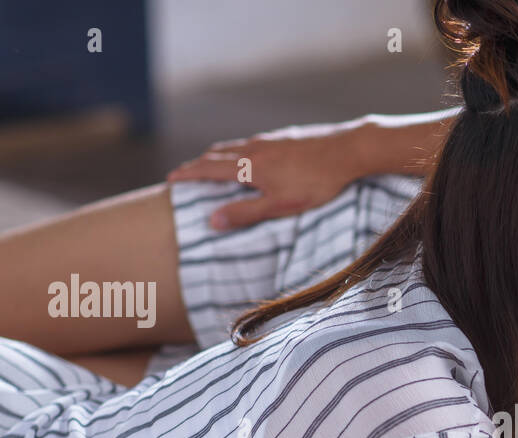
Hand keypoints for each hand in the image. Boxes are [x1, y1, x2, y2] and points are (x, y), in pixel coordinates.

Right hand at [166, 120, 368, 229]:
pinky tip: (249, 156)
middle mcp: (254, 148)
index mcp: (248, 166)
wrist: (348, 150)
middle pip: (217, 154)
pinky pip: (252, 142)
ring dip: (217, 155)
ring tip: (210, 163)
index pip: (208, 169)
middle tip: (185, 172)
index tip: (170, 178)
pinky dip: (238, 150)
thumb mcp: (280, 205)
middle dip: (198, 164)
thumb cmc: (316, 182)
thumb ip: (245, 213)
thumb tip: (211, 221)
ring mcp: (270, 139)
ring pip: (235, 146)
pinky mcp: (285, 136)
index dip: (187, 174)